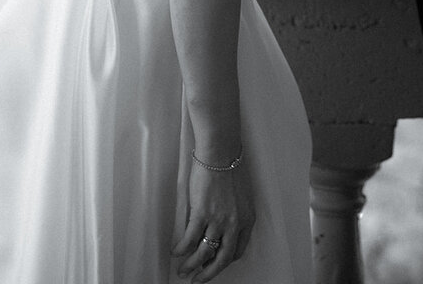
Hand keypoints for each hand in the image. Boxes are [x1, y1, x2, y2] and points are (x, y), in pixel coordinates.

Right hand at [173, 157, 255, 281]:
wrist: (221, 151)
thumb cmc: (230, 166)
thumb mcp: (241, 195)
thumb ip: (236, 212)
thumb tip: (223, 225)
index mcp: (247, 218)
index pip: (238, 250)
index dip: (226, 261)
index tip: (217, 264)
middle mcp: (235, 223)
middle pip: (222, 258)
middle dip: (209, 273)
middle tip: (198, 279)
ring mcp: (218, 220)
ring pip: (204, 252)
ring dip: (191, 265)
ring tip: (183, 270)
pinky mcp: (202, 213)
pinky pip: (189, 239)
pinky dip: (181, 249)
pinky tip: (175, 251)